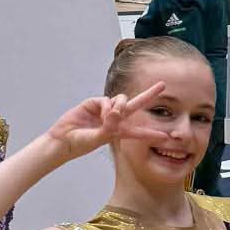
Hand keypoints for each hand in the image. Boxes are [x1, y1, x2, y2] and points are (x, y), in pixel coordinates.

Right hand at [44, 82, 165, 159]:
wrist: (62, 140)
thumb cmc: (80, 143)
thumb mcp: (99, 138)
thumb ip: (110, 126)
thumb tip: (117, 111)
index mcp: (118, 132)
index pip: (138, 132)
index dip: (151, 133)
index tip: (167, 136)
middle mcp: (114, 119)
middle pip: (136, 105)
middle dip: (149, 94)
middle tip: (163, 85)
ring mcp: (105, 110)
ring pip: (121, 100)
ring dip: (120, 106)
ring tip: (110, 116)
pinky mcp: (94, 103)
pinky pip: (107, 100)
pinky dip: (107, 107)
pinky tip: (102, 114)